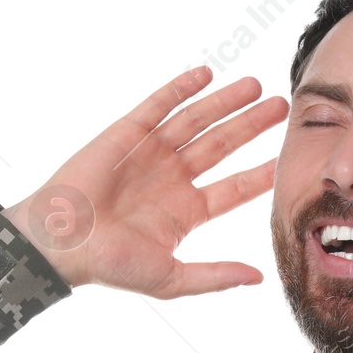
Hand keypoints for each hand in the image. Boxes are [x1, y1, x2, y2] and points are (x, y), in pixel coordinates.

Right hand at [4, 67, 287, 296]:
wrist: (62, 241)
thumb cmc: (111, 265)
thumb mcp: (171, 279)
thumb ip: (215, 277)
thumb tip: (259, 278)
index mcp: (185, 212)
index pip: (234, 188)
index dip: (261, 173)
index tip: (289, 158)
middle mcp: (172, 178)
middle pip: (222, 146)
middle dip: (252, 126)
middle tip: (282, 106)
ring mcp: (150, 153)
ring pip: (196, 121)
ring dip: (224, 102)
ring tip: (254, 85)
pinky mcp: (125, 132)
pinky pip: (157, 105)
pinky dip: (181, 88)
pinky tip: (206, 74)